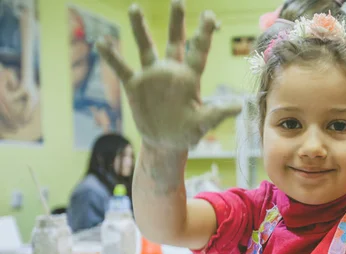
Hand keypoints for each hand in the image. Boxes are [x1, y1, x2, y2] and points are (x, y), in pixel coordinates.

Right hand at [96, 1, 241, 149]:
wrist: (165, 142)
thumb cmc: (187, 132)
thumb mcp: (203, 123)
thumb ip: (217, 113)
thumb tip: (239, 107)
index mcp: (190, 78)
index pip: (199, 51)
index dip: (204, 33)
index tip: (210, 15)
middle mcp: (171, 71)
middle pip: (174, 42)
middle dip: (176, 22)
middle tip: (178, 1)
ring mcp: (152, 76)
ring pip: (146, 48)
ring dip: (140, 29)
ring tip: (134, 8)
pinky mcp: (135, 85)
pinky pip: (122, 68)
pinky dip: (113, 57)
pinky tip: (102, 42)